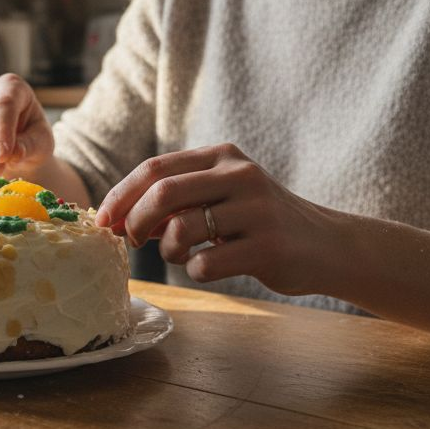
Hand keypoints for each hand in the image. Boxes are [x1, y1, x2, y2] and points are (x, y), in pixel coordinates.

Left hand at [94, 143, 344, 295]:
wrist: (327, 245)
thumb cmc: (259, 222)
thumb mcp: (222, 196)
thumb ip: (176, 200)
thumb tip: (115, 218)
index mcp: (222, 157)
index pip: (155, 168)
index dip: (121, 195)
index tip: (102, 221)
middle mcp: (240, 175)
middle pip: (163, 193)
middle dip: (135, 221)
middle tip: (132, 242)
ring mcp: (256, 210)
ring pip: (182, 229)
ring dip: (168, 250)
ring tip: (181, 254)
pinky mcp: (268, 247)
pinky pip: (206, 263)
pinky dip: (195, 271)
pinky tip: (210, 266)